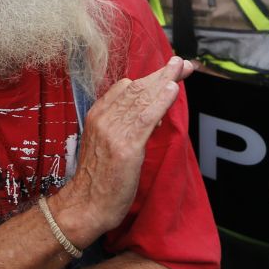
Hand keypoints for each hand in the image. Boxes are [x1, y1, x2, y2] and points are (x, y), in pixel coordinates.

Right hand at [53, 56, 190, 244]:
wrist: (85, 206)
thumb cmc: (98, 180)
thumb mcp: (105, 144)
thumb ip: (122, 124)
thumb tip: (147, 110)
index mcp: (98, 115)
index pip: (126, 88)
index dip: (150, 77)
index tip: (169, 70)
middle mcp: (104, 119)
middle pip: (137, 90)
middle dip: (161, 74)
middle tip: (182, 62)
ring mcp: (114, 132)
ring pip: (142, 99)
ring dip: (164, 81)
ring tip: (181, 68)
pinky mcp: (126, 147)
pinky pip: (144, 118)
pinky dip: (160, 101)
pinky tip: (172, 90)